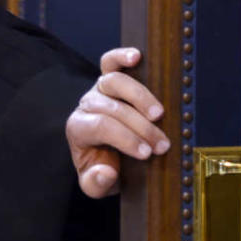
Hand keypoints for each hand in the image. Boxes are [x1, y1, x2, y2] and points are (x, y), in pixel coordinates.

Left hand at [65, 47, 168, 197]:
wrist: (105, 152)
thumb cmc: (102, 167)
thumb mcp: (95, 185)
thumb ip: (96, 183)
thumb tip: (106, 171)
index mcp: (77, 129)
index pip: (100, 127)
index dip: (125, 138)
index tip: (147, 153)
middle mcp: (86, 105)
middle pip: (112, 108)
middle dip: (140, 127)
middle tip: (162, 145)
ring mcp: (97, 89)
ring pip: (114, 81)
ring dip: (140, 96)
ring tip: (159, 114)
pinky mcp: (109, 77)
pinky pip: (111, 61)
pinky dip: (122, 56)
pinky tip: (137, 56)